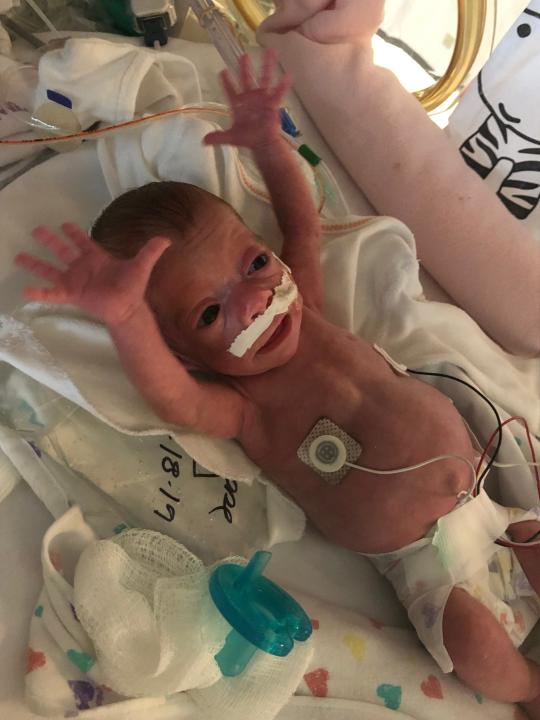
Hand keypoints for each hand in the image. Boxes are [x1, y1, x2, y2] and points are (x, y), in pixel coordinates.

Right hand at [15, 224, 170, 326]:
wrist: (127, 310)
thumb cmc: (132, 288)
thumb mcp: (141, 266)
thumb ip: (150, 251)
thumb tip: (166, 239)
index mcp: (96, 258)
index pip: (82, 242)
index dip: (74, 233)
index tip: (64, 224)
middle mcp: (82, 267)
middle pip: (62, 250)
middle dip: (50, 240)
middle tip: (36, 229)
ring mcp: (74, 281)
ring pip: (51, 269)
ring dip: (35, 263)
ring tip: (18, 256)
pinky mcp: (71, 295)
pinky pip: (52, 292)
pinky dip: (39, 291)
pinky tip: (25, 289)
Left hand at [204, 49, 291, 149]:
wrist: (262, 143)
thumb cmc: (248, 138)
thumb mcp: (231, 137)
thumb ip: (218, 137)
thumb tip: (203, 141)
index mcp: (238, 104)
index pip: (230, 90)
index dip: (227, 82)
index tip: (222, 71)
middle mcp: (250, 98)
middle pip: (246, 79)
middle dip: (244, 68)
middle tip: (243, 55)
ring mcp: (262, 99)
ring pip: (264, 79)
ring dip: (266, 65)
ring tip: (269, 52)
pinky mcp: (273, 104)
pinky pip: (278, 92)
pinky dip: (283, 85)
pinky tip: (288, 75)